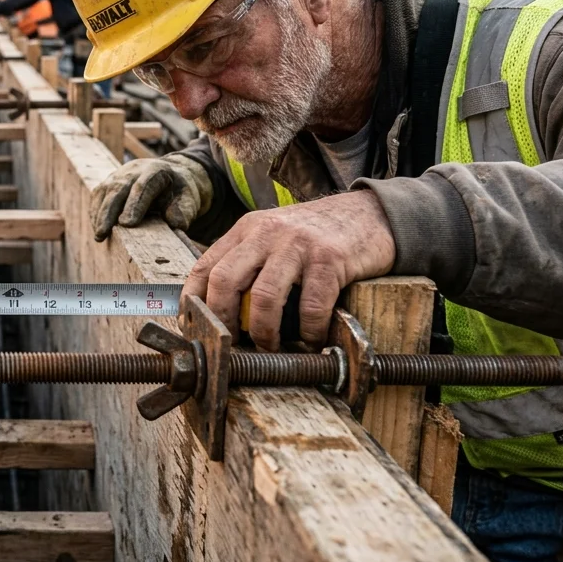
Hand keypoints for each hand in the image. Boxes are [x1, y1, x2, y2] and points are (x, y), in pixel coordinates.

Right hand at [90, 155, 212, 241]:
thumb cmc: (178, 191)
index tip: (127, 224)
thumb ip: (184, 211)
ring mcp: (119, 173)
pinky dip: (96, 211)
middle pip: (118, 188)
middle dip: (109, 211)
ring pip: (105, 191)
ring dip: (99, 214)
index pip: (143, 187)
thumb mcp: (188, 198)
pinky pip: (99, 194)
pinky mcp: (110, 181)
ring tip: (98, 235)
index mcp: (156, 171)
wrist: (170, 174)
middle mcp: (135, 169)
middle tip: (103, 233)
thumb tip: (175, 224)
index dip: (134, 204)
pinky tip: (97, 227)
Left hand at [183, 190, 395, 349]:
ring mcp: (297, 244)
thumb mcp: (273, 237)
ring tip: (271, 346)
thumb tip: (221, 308)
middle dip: (223, 320)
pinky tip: (311, 339)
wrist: (368, 215)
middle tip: (232, 342)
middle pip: (226, 281)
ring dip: (264, 331)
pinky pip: (310, 305)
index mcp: (247, 229)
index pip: (205, 266)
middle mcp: (267, 233)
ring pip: (264, 296)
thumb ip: (248, 262)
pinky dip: (308, 330)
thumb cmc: (317, 235)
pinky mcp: (329, 258)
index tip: (196, 327)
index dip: (194, 301)